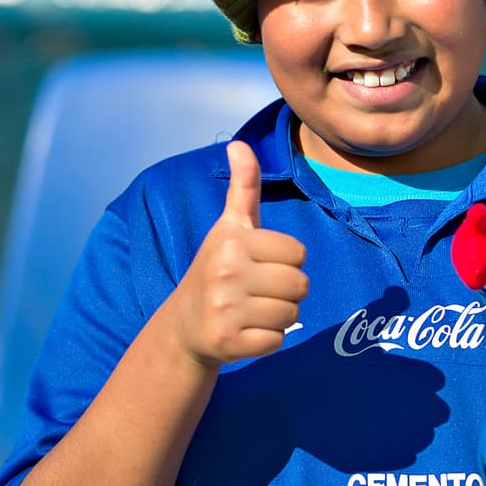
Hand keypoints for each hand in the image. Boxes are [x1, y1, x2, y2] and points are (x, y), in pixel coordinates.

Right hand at [170, 140, 308, 368]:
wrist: (185, 324)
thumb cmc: (219, 268)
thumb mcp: (230, 226)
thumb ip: (243, 186)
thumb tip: (239, 143)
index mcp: (232, 239)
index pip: (299, 253)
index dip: (286, 262)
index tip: (259, 265)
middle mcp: (225, 272)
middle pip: (300, 285)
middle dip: (286, 291)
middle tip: (257, 292)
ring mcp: (224, 309)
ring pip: (291, 315)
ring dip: (278, 316)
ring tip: (251, 310)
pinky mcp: (226, 342)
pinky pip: (277, 342)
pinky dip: (267, 341)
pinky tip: (245, 332)